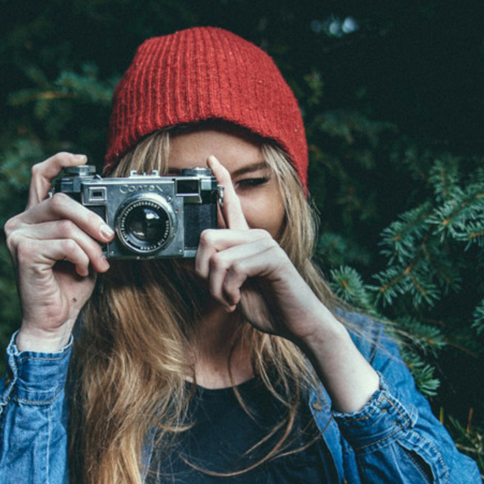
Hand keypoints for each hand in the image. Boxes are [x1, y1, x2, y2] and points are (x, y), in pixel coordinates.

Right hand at [4, 152, 113, 351]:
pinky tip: (80, 270)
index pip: (40, 177)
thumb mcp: (82, 251)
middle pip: (61, 201)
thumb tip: (106, 217)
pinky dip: (81, 257)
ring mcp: (18, 236)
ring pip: (67, 225)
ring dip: (91, 247)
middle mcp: (20, 222)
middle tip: (109, 238)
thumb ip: (84, 229)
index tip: (83, 159)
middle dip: (92, 219)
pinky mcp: (23, 252)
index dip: (60, 162)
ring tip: (98, 264)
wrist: (53, 321)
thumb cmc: (67, 287)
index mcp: (33, 218)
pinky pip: (65, 243)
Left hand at [196, 155, 379, 411]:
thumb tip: (184, 261)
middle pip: (206, 237)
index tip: (210, 159)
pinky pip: (233, 269)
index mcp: (245, 241)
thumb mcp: (231, 289)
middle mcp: (254, 236)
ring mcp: (264, 244)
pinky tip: (239, 300)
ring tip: (231, 301)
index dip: (220, 180)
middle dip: (201, 272)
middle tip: (217, 294)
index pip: (230, 204)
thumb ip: (213, 273)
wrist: (299, 324)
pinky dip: (229, 291)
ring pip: (217, 258)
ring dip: (216, 289)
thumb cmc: (268, 307)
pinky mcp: (272, 257)